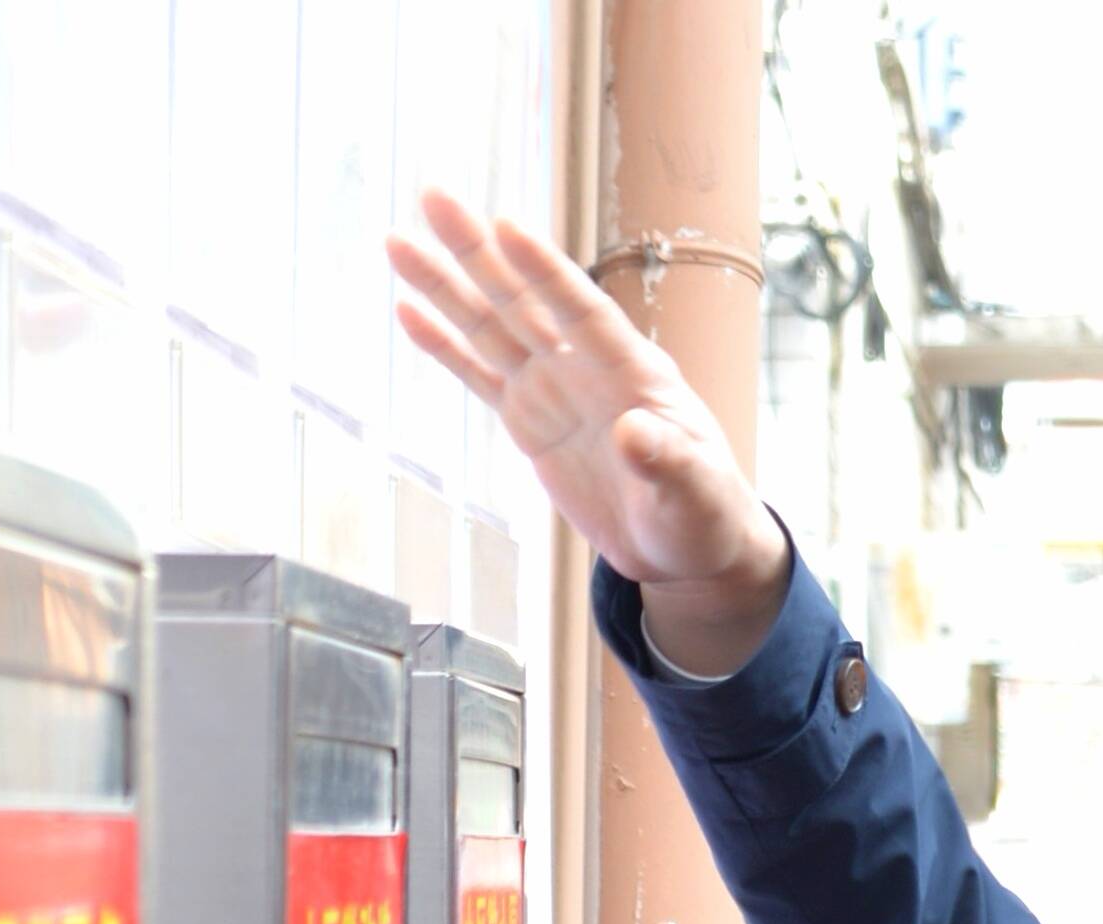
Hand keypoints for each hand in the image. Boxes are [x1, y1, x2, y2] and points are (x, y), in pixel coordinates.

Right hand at [390, 188, 791, 671]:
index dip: (545, 271)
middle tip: (433, 197)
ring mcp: (554, 389)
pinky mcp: (529, 420)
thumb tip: (634, 433)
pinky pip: (479, 375)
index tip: (506, 225)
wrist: (686, 547)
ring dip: (445, 286)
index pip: (582, 311)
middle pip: (524, 300)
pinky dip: (444, 346)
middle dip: (478, 251)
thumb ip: (667, 462)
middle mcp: (587, 367)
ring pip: (491, 327)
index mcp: (634, 372)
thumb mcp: (694, 494)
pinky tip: (407, 311)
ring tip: (397, 242)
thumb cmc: (705, 514)